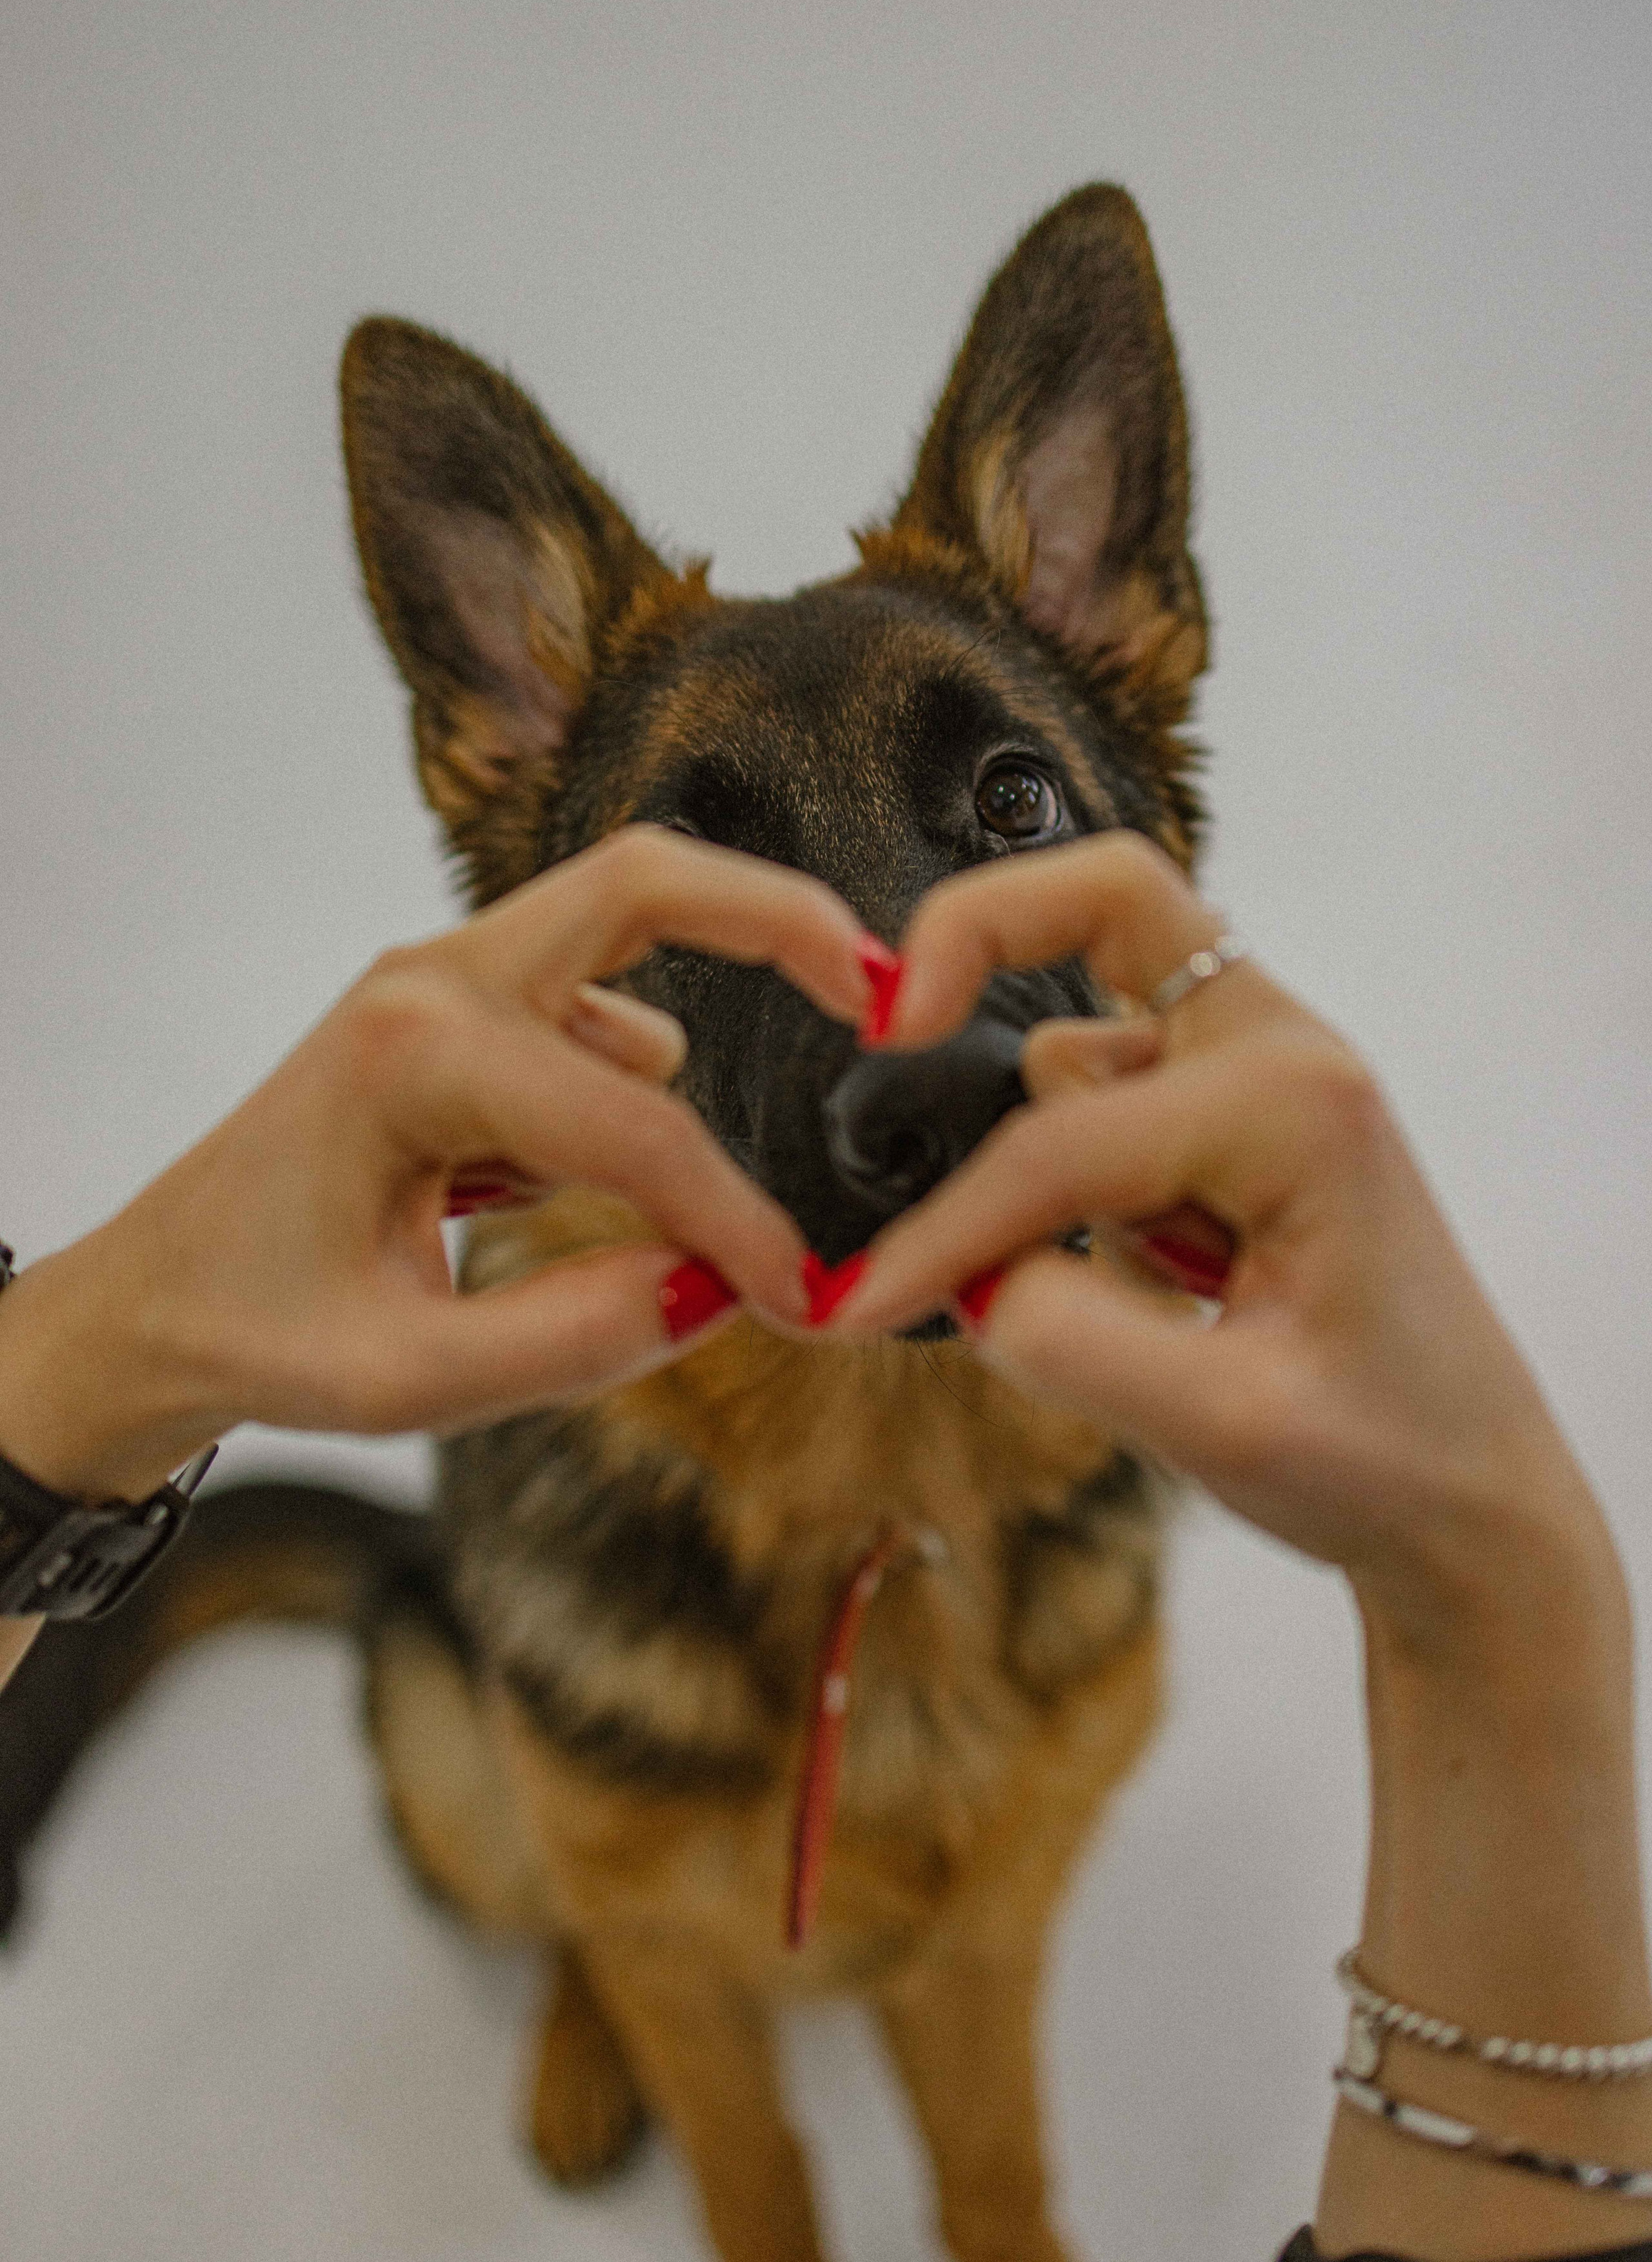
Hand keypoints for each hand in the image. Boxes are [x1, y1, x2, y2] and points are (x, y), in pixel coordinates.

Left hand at [0, 827, 875, 1504]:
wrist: (152, 1307)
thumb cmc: (255, 1330)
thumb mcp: (408, 1379)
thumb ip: (574, 1339)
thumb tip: (715, 1288)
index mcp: (414, 1055)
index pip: (639, 1127)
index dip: (738, 1221)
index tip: (800, 1298)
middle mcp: (432, 983)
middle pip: (648, 883)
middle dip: (782, 919)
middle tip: (889, 984)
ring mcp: (445, 981)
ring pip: (629, 935)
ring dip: (704, 1015)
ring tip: (707, 1176)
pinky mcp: (459, 1011)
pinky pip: (594, 1006)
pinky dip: (635, 1077)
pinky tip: (586, 1190)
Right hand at [837, 833, 1613, 1638]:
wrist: (1476, 1505)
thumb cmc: (1384, 1458)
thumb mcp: (1220, 1426)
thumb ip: (1064, 1337)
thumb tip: (962, 1272)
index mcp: (1295, 1105)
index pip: (1056, 1147)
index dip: (945, 1231)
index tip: (855, 1309)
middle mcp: (1286, 1052)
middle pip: (1104, 904)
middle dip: (977, 933)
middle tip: (886, 1013)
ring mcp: (1266, 1074)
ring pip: (1083, 1047)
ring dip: (1059, 1154)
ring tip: (1158, 1306)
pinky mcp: (1240, 1120)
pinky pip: (1108, 1102)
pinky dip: (1085, 1179)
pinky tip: (1170, 1294)